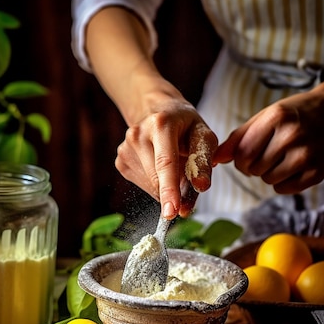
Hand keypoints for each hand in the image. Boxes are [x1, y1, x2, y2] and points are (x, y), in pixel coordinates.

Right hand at [115, 99, 217, 218]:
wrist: (158, 111)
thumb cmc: (185, 126)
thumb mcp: (203, 136)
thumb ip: (203, 162)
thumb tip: (201, 187)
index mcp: (160, 124)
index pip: (165, 163)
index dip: (169, 189)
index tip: (172, 212)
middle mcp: (137, 135)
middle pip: (157, 178)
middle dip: (175, 192)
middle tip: (188, 186)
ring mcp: (125, 149)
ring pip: (150, 186)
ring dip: (166, 187)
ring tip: (173, 166)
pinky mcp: (120, 161)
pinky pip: (142, 185)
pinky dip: (156, 184)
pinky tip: (159, 168)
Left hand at [213, 83, 323, 193]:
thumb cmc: (292, 115)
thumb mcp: (265, 117)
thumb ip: (238, 138)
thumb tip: (215, 160)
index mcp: (276, 117)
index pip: (243, 153)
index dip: (240, 160)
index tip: (246, 156)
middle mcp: (292, 135)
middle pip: (254, 169)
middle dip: (254, 166)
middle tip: (268, 154)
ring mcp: (307, 154)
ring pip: (268, 180)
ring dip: (269, 174)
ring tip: (282, 158)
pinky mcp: (317, 172)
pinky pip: (284, 189)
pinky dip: (283, 183)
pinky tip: (292, 167)